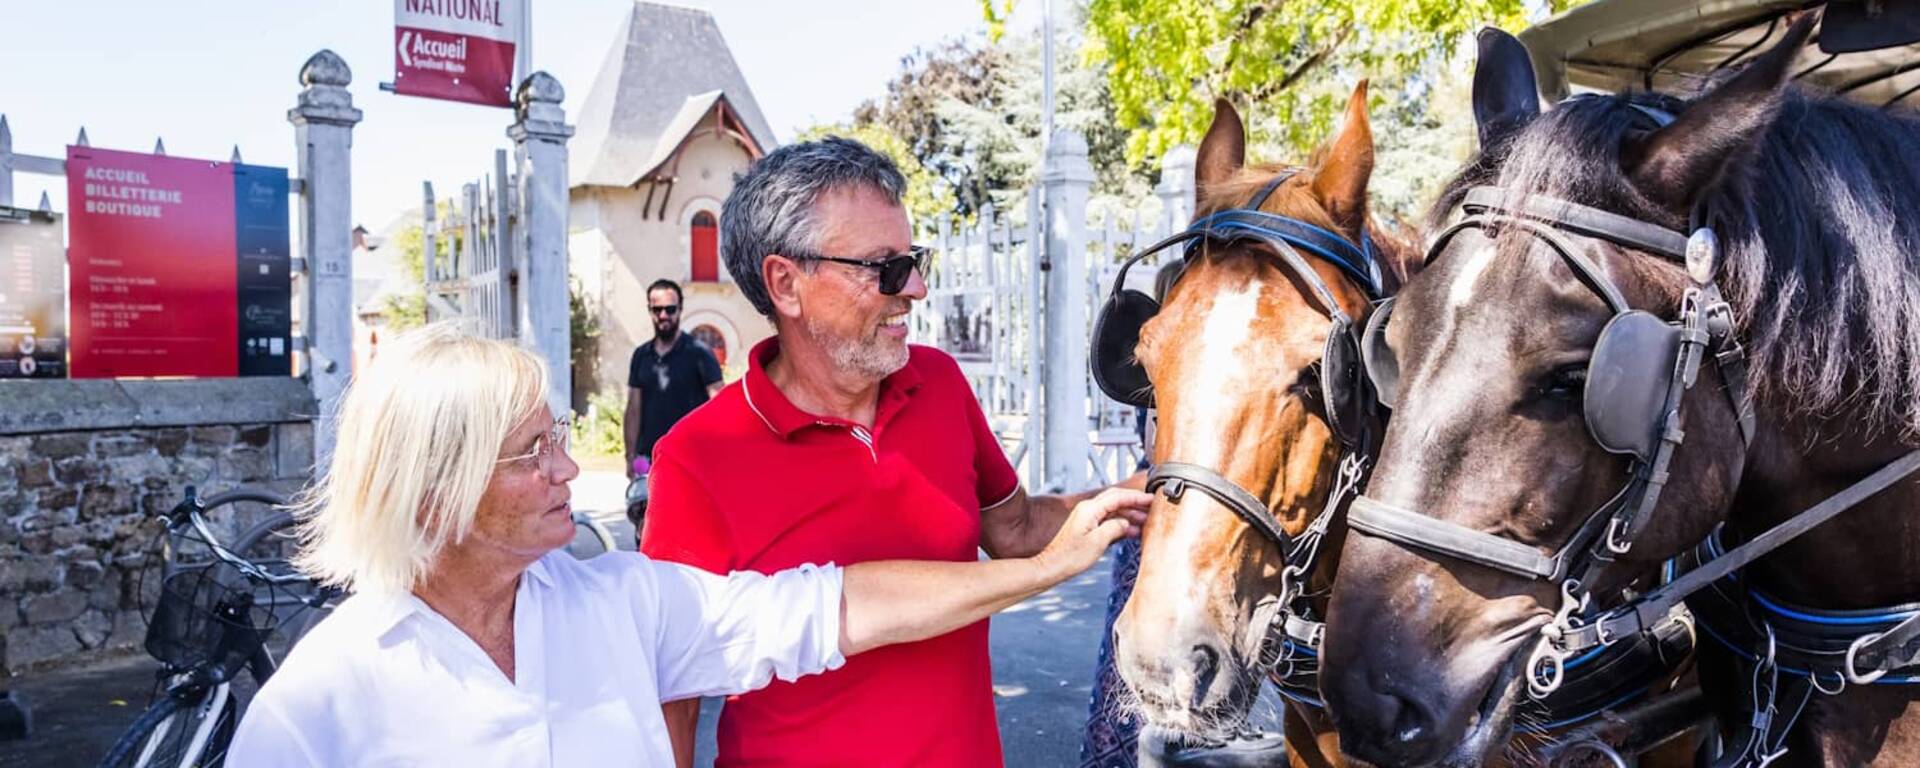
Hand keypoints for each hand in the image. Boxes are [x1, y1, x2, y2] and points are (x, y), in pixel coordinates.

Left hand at [1035, 488, 1151, 580]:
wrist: (1053, 567)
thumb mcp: (1098, 542)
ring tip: (1146, 522)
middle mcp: (1088, 509)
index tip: (1151, 499)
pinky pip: (1108, 520)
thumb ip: (1115, 528)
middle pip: (1116, 500)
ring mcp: (1087, 518)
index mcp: (1089, 509)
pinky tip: (1132, 531)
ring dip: (1129, 515)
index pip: (1117, 497)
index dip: (1136, 497)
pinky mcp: (1087, 527)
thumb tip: (1127, 523)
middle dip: (1134, 503)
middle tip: (1151, 507)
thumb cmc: (1071, 557)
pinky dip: (1121, 524)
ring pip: (1113, 510)